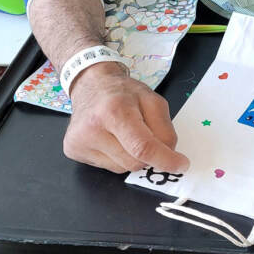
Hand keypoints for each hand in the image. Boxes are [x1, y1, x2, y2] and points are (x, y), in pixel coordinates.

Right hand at [63, 63, 189, 173]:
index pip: (143, 147)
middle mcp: (92, 128)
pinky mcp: (73, 150)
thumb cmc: (122, 92)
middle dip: (148, 154)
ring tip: (123, 134)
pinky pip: (108, 168)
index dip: (165, 160)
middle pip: (135, 162)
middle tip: (142, 133)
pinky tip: (110, 138)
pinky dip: (116, 157)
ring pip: (122, 169)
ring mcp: (79, 142)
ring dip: (131, 156)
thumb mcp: (153, 100)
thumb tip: (168, 155)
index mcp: (114, 111)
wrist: (90, 84)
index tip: (181, 165)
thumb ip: (165, 128)